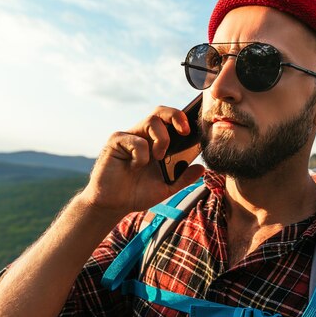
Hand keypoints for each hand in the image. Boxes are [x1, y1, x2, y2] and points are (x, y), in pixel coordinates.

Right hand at [79, 106, 204, 215]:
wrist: (113, 205)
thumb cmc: (137, 193)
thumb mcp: (166, 188)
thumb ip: (183, 178)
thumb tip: (201, 168)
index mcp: (156, 143)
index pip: (170, 121)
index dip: (183, 119)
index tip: (194, 130)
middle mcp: (143, 136)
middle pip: (160, 112)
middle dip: (176, 116)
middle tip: (185, 131)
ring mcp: (129, 136)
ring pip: (151, 121)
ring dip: (162, 139)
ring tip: (159, 158)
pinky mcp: (116, 141)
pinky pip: (136, 140)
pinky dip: (141, 155)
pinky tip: (134, 167)